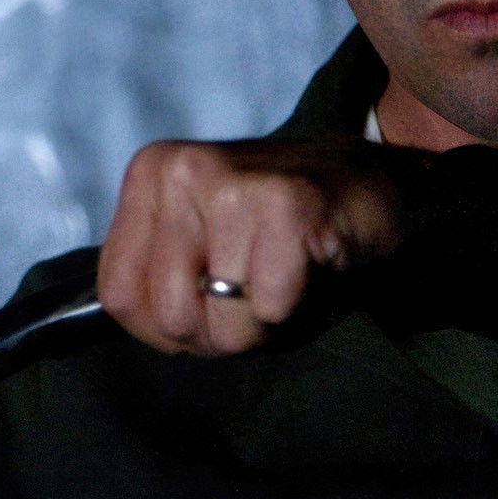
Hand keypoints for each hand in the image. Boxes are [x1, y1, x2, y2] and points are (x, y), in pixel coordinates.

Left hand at [99, 137, 412, 355]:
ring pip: (223, 320)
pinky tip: (312, 265)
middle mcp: (180, 169)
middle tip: (258, 289)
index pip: (119, 297)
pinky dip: (297, 305)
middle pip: (171, 316)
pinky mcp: (288, 203)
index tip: (211, 301)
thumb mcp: (198, 246)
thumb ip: (154, 281)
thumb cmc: (281, 232)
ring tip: (286, 275)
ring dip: (263, 321)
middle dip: (220, 328)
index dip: (167, 328)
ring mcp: (231, 182)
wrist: (378, 186)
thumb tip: (144, 327)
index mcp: (149, 175)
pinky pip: (272, 306)